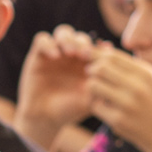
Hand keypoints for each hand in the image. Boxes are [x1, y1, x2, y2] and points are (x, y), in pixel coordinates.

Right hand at [14, 27, 97, 151]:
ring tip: (70, 52)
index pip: (95, 46)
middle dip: (83, 43)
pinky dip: (49, 43)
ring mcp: (55, 53)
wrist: (45, 118)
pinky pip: (42, 39)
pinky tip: (54, 56)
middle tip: (85, 54)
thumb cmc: (70, 110)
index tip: (101, 57)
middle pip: (80, 36)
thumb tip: (113, 69)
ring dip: (68, 39)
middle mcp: (71, 55)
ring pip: (63, 32)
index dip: (99, 49)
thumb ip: (102, 86)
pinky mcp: (38, 55)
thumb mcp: (90, 100)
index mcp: (87, 63)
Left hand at [85, 45, 151, 151]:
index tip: (90, 58)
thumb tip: (101, 47)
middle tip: (92, 75)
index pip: (112, 56)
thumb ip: (127, 64)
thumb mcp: (148, 79)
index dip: (96, 55)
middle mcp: (138, 87)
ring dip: (91, 87)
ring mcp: (127, 104)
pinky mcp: (118, 120)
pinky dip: (95, 104)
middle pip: (100, 68)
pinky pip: (95, 105)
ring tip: (98, 91)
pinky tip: (103, 106)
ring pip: (93, 85)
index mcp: (146, 73)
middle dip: (92, 70)